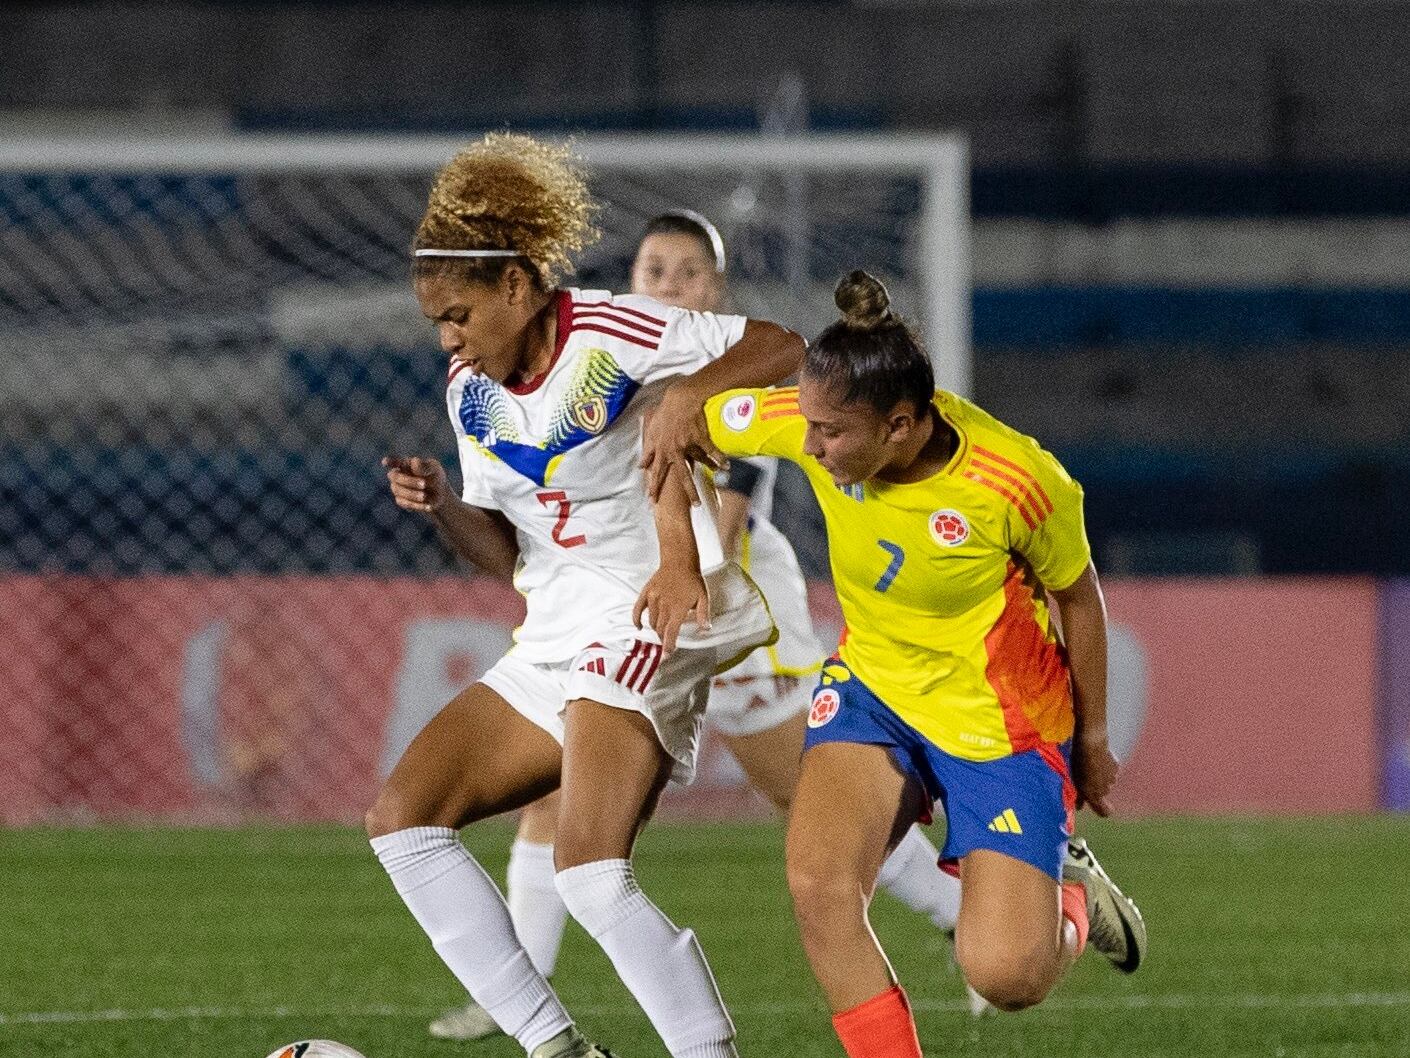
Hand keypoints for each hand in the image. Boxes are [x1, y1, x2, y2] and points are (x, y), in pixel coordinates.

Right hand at [382, 455, 449, 514]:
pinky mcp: (401, 500)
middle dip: (409, 481)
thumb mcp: (434, 469)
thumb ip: (425, 466)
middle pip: (395, 476)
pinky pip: (404, 503)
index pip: (395, 462)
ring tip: (424, 496)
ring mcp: (397, 488)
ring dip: (412, 494)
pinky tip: (428, 506)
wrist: (439, 495)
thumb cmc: (435, 476)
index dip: (389, 461)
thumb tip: (414, 462)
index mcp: (405, 464)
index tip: (385, 462)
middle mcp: (398, 475)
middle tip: (424, 484)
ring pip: (398, 491)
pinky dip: (416, 505)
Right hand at [632, 563, 710, 654]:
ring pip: (651, 621)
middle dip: (662, 639)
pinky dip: (636, 620)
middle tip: (667, 643)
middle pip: (659, 629)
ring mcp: (653, 599)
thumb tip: (706, 629)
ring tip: (661, 632)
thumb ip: (703, 614)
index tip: (667, 655)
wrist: (679, 561)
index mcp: (678, 609)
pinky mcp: (646, 593)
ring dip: (655, 629)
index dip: (668, 645)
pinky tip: (639, 627)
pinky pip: (637, 609)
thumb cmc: (693, 579)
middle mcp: (664, 606)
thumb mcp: (703, 597)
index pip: (671, 632)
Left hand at [640, 385, 724, 502]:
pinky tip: (726, 466)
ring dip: (708, 472)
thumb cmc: (664, 414)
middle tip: (696, 504)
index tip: (652, 500)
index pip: (656, 472)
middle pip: (682, 474)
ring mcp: (688, 443)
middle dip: (690, 491)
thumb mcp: (651, 432)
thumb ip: (647, 451)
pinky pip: (711, 449)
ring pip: (699, 462)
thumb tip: (640, 466)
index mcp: (661, 449)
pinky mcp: (699, 436)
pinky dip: (719, 457)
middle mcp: (674, 449)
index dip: (654, 486)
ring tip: (718, 480)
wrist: (679, 398)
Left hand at [1072, 732, 1118, 816]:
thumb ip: (1078, 796)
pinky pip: (1111, 771)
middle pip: (1102, 793)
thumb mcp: (1074, 780)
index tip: (1098, 806)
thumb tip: (1078, 808)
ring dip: (1100, 777)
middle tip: (1084, 776)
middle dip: (1095, 788)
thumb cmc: (1078, 762)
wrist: (1091, 742)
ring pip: (1106, 782)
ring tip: (1089, 765)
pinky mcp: (1116, 767)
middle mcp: (1105, 789)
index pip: (1105, 812)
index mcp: (1094, 795)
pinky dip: (1105, 768)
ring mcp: (1112, 778)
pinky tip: (1097, 758)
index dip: (1103, 810)